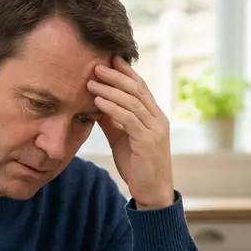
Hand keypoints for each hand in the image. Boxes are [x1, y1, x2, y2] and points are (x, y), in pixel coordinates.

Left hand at [88, 56, 174, 209]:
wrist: (152, 193)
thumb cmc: (137, 166)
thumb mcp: (121, 138)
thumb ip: (112, 120)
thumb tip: (95, 102)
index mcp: (154, 116)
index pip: (140, 87)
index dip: (125, 72)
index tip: (109, 58)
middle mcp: (158, 119)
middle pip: (137, 89)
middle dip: (116, 76)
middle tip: (96, 65)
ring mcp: (155, 130)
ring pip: (132, 102)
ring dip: (110, 90)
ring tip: (91, 82)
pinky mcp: (148, 142)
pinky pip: (129, 119)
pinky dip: (112, 108)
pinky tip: (98, 102)